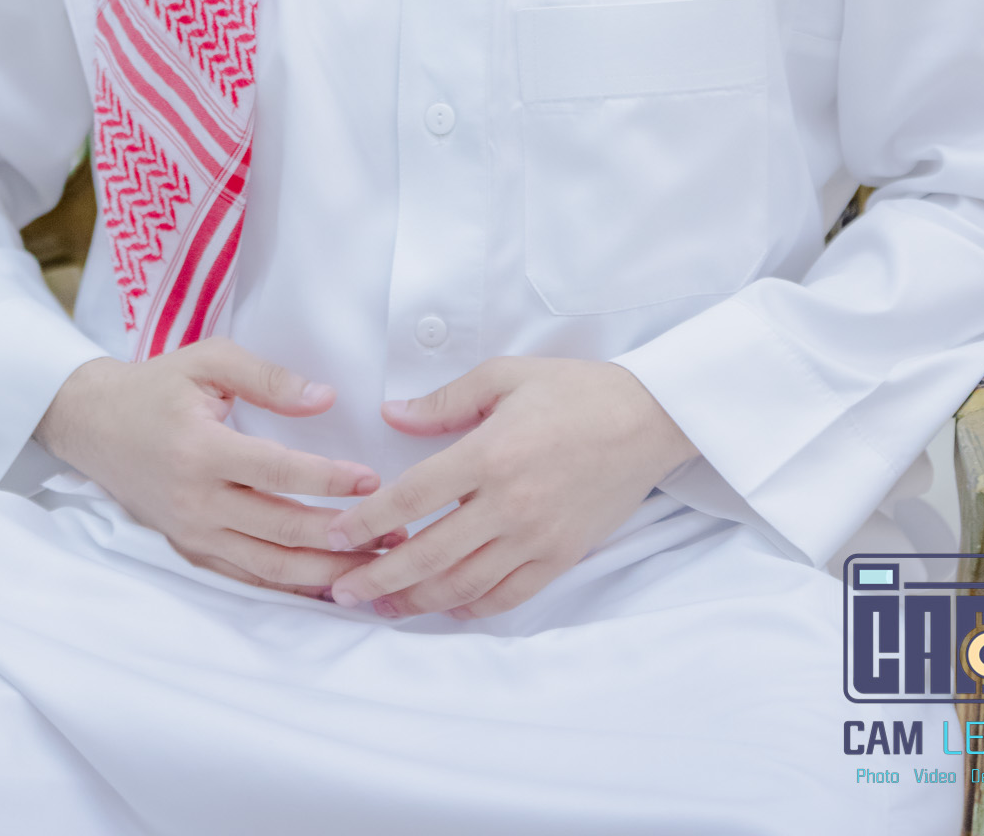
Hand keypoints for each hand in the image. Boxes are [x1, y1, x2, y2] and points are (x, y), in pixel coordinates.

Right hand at [36, 340, 395, 596]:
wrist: (92, 425)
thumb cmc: (155, 387)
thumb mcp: (208, 361)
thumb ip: (268, 378)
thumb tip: (325, 399)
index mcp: (201, 449)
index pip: (276, 471)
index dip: (328, 479)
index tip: (372, 480)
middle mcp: (197, 500)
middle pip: (280, 530)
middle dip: (342, 538)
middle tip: (394, 533)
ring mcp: (193, 533)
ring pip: (269, 566)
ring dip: (326, 571)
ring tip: (375, 565)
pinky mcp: (191, 551)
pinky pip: (247, 579)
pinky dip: (290, 588)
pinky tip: (329, 586)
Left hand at [324, 358, 698, 620]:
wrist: (647, 420)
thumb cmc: (575, 390)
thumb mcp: (505, 376)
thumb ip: (445, 399)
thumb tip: (392, 414)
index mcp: (490, 454)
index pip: (413, 497)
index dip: (368, 522)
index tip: (335, 535)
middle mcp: (509, 504)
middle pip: (428, 555)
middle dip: (377, 578)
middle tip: (339, 591)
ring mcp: (536, 537)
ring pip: (463, 585)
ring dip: (415, 601)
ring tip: (380, 606)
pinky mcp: (561, 557)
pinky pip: (507, 596)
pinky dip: (471, 608)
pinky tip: (445, 608)